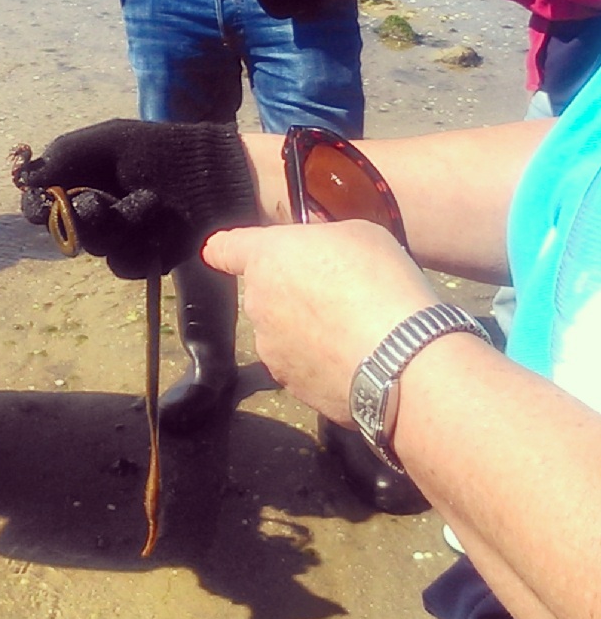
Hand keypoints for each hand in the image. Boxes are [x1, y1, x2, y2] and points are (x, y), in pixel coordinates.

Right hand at [15, 119, 256, 276]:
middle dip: (85, 217)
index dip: (38, 209)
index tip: (45, 205)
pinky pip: (126, 265)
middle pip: (66, 233)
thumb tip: (26, 179)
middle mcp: (93, 214)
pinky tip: (162, 225)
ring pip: (97, 249)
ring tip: (150, 201)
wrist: (211, 172)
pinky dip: (142, 245)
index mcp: (78, 183)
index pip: (40, 206)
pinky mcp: (144, 258)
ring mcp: (118, 238)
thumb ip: (65, 155)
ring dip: (121, 225)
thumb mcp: (108, 141)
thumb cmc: (158, 149)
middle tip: (101, 201)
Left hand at [202, 220, 438, 422]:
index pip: (226, 248)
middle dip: (293, 292)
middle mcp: (258, 302)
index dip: (225, 249)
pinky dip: (322, 361)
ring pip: (283, 331)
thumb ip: (325, 238)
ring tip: (356, 330)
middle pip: (267, 291)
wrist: (400, 358)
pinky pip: (302, 365)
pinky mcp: (288, 383)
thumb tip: (319, 248)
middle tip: (340, 293)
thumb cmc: (380, 283)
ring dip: (308, 329)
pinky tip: (357, 359)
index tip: (219, 253)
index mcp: (267, 257)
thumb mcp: (359, 235)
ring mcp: (270, 347)